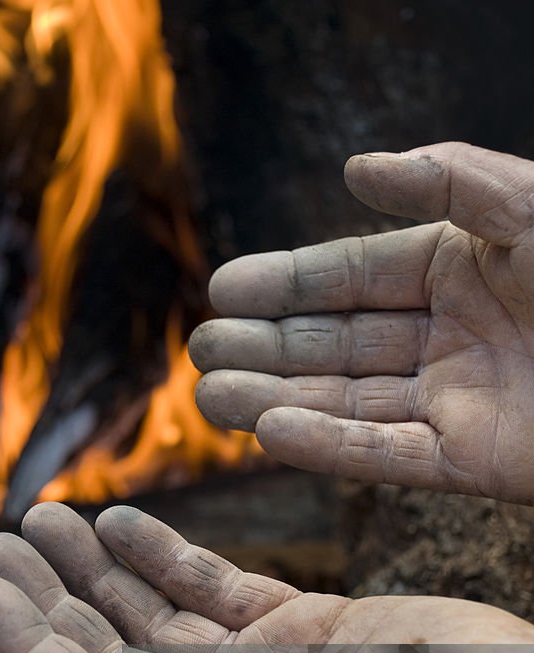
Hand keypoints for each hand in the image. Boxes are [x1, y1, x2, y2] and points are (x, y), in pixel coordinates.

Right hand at [190, 142, 533, 503]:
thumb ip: (452, 179)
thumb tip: (358, 168)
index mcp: (460, 271)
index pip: (353, 277)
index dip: (286, 283)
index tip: (223, 288)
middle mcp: (450, 337)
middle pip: (338, 345)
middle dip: (267, 348)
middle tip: (200, 350)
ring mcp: (457, 403)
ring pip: (349, 403)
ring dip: (278, 401)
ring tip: (212, 398)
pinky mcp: (473, 463)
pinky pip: (388, 454)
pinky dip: (331, 448)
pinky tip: (273, 434)